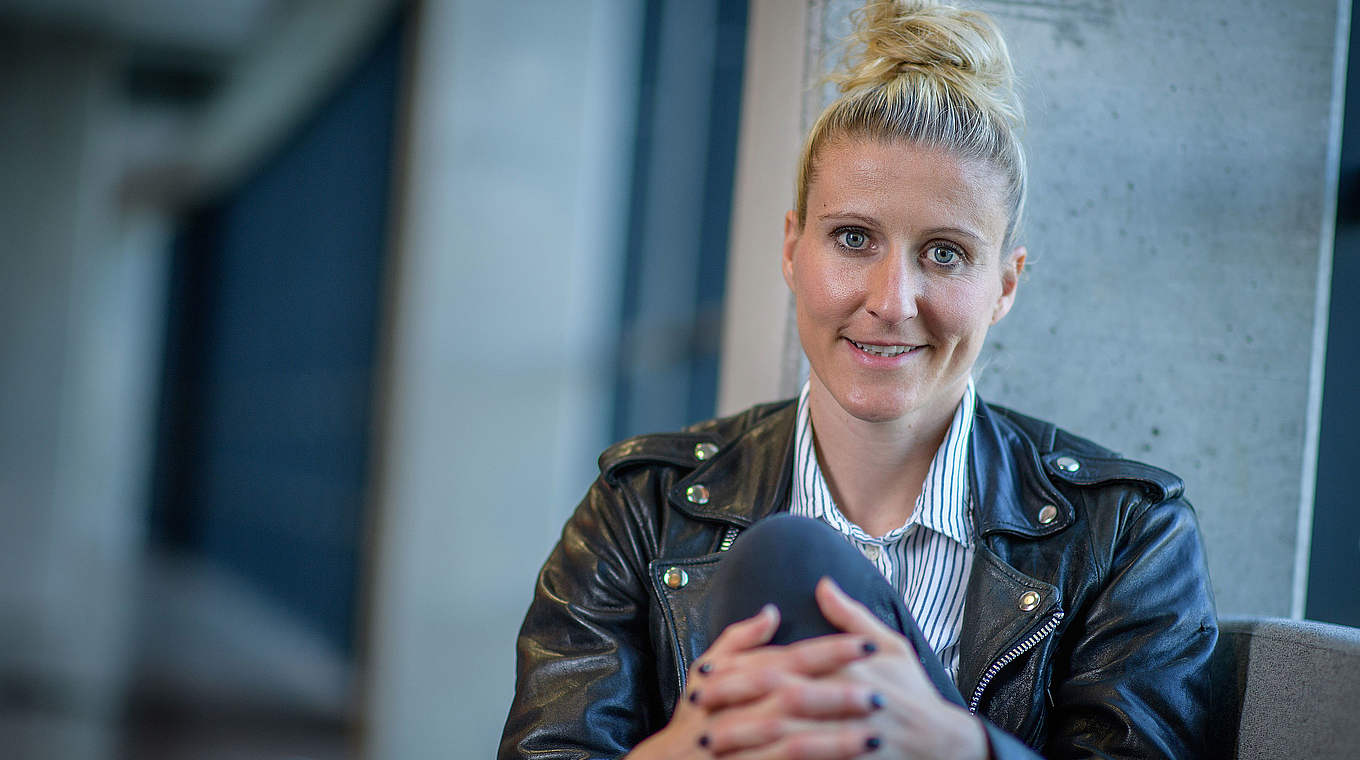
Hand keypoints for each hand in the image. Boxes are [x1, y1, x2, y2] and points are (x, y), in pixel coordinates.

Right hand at [627, 604, 877, 759]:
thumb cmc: (693, 715)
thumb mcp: (705, 669)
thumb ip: (739, 640)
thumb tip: (772, 611)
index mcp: (736, 676)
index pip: (790, 658)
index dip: (830, 651)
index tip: (868, 645)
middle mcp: (739, 706)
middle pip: (794, 695)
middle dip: (839, 694)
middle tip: (881, 693)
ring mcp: (740, 740)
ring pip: (792, 737)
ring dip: (835, 737)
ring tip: (874, 734)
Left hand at [695, 579, 988, 758]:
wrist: (948, 745)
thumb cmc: (914, 694)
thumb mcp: (890, 646)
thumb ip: (850, 617)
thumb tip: (821, 584)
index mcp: (850, 666)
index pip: (786, 663)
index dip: (742, 667)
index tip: (706, 673)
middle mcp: (849, 697)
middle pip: (782, 699)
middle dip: (735, 702)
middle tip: (696, 708)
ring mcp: (853, 736)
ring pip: (791, 738)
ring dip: (748, 741)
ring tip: (711, 743)